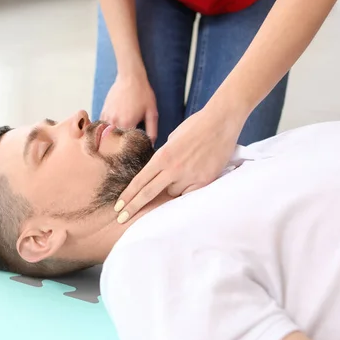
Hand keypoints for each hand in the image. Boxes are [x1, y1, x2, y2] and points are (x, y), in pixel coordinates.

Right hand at [101, 72, 158, 144]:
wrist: (130, 77)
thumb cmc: (143, 94)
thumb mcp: (152, 113)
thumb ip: (152, 131)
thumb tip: (151, 144)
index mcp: (127, 124)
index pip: (126, 144)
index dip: (129, 150)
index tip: (132, 153)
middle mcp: (114, 122)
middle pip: (114, 142)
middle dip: (118, 147)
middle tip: (123, 151)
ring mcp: (107, 116)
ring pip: (106, 135)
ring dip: (111, 139)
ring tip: (116, 143)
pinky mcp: (103, 111)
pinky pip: (102, 126)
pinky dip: (106, 130)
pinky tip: (112, 131)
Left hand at [114, 107, 244, 222]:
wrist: (221, 121)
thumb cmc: (196, 126)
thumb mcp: (172, 139)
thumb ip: (163, 157)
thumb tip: (159, 172)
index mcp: (162, 156)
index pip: (139, 181)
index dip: (127, 196)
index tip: (118, 206)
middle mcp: (173, 168)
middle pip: (148, 193)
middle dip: (133, 207)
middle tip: (122, 218)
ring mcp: (189, 176)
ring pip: (172, 193)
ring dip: (172, 188)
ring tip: (185, 171)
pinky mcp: (204, 181)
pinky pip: (190, 193)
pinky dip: (188, 189)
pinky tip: (193, 177)